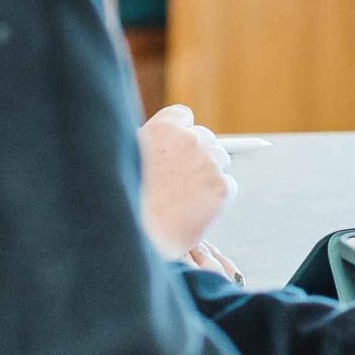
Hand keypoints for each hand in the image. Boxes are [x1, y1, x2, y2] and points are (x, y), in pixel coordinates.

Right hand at [139, 105, 235, 260]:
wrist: (134, 238)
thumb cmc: (126, 203)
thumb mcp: (127, 160)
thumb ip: (151, 145)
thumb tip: (172, 139)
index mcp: (163, 129)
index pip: (184, 116)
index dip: (180, 134)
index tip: (176, 149)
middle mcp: (189, 140)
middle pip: (206, 138)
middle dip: (197, 156)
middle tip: (180, 182)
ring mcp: (208, 162)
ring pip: (220, 160)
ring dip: (209, 175)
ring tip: (185, 198)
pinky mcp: (222, 187)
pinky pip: (228, 185)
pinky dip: (217, 197)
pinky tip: (195, 209)